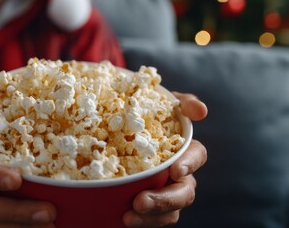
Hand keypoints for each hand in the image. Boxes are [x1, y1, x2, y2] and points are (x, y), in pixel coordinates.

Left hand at [123, 92, 207, 226]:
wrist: (117, 129)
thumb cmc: (146, 115)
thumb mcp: (162, 103)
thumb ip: (183, 102)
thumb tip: (200, 111)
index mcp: (183, 149)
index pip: (197, 155)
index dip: (190, 163)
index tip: (175, 170)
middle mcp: (179, 174)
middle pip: (184, 192)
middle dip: (166, 199)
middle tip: (140, 201)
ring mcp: (164, 191)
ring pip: (170, 211)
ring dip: (152, 217)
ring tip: (129, 216)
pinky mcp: (149, 205)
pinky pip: (151, 220)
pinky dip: (141, 222)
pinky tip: (123, 218)